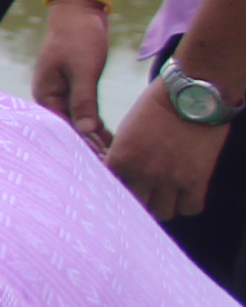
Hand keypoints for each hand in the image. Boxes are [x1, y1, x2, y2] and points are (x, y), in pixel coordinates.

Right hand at [32, 0, 112, 150]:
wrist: (80, 12)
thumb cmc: (78, 38)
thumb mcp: (84, 69)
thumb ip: (84, 101)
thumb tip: (87, 132)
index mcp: (46, 96)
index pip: (63, 130)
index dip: (81, 148)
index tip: (98, 165)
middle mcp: (51, 98)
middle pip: (68, 130)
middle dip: (86, 148)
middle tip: (108, 167)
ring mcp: (62, 94)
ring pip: (78, 124)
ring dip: (92, 138)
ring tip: (110, 158)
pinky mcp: (75, 89)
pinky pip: (84, 113)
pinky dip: (95, 125)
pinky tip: (109, 138)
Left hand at [106, 83, 230, 222]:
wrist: (192, 93)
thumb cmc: (157, 105)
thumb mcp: (127, 129)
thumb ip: (122, 155)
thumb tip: (119, 174)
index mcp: (120, 159)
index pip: (110, 192)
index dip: (117, 194)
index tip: (123, 193)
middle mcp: (142, 173)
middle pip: (135, 207)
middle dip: (139, 202)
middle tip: (146, 195)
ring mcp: (170, 178)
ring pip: (162, 213)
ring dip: (163, 206)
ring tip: (167, 196)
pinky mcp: (196, 179)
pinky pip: (190, 208)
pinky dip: (188, 204)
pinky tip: (186, 195)